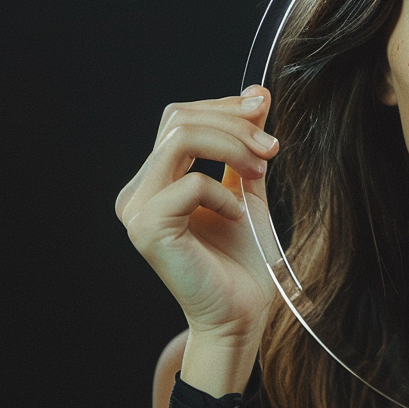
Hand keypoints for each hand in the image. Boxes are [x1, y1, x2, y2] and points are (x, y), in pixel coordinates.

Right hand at [115, 85, 281, 344]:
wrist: (241, 314)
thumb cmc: (243, 260)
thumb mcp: (248, 188)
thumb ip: (246, 144)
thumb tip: (257, 92)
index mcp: (156, 180)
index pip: (181, 117)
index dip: (224, 107)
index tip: (263, 111)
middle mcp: (138, 191)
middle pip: (179, 119)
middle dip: (233, 122)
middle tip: (271, 147)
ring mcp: (137, 210)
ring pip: (181, 138)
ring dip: (232, 146)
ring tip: (262, 171)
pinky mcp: (148, 228)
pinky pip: (190, 182)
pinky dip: (224, 192)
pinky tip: (239, 216)